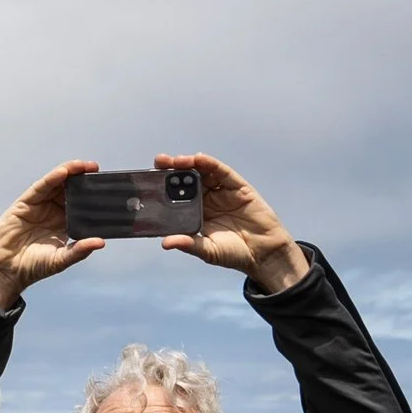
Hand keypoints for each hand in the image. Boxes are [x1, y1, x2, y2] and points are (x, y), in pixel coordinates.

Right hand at [0, 161, 105, 308]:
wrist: (5, 270)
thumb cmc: (33, 267)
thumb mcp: (60, 260)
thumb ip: (79, 251)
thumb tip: (101, 242)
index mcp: (65, 224)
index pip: (81, 204)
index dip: (92, 194)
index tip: (107, 186)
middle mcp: (53, 212)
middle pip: (70, 190)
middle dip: (83, 178)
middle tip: (96, 169)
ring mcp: (39, 206)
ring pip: (57, 184)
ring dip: (70, 172)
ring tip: (83, 166)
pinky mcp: (25, 203)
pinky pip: (41, 187)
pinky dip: (52, 178)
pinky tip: (63, 172)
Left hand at [155, 154, 308, 293]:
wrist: (263, 253)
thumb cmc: (233, 253)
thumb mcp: (208, 250)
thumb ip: (189, 244)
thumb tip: (165, 243)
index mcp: (195, 213)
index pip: (176, 196)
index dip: (164, 187)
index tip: (148, 180)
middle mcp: (207, 200)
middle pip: (187, 180)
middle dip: (172, 170)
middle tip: (159, 162)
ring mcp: (222, 192)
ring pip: (203, 172)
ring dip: (189, 164)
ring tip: (176, 160)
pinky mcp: (238, 187)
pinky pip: (222, 172)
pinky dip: (210, 164)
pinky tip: (199, 159)